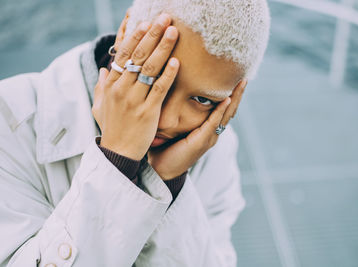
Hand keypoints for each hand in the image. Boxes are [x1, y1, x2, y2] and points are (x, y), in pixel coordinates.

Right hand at [92, 13, 179, 159]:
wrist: (118, 153)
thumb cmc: (112, 128)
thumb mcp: (99, 107)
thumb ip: (101, 87)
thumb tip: (103, 70)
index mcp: (110, 85)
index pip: (123, 55)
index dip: (135, 37)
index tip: (146, 23)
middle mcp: (121, 89)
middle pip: (138, 56)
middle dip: (152, 34)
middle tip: (165, 18)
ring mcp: (134, 100)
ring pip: (149, 68)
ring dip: (163, 48)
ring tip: (174, 31)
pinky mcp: (148, 112)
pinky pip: (159, 89)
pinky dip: (168, 75)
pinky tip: (176, 62)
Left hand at [148, 79, 246, 179]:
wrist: (160, 169)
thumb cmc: (164, 147)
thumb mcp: (175, 126)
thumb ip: (179, 112)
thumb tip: (173, 89)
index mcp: (208, 130)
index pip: (224, 109)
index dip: (231, 95)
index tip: (235, 78)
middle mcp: (212, 133)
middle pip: (230, 110)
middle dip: (238, 94)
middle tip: (244, 77)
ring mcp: (209, 138)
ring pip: (226, 114)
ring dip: (235, 98)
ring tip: (241, 83)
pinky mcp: (202, 141)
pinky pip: (214, 122)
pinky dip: (221, 110)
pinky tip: (227, 99)